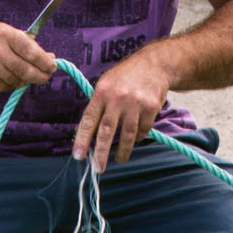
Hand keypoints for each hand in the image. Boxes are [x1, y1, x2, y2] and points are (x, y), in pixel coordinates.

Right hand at [0, 21, 57, 97]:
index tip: (53, 66)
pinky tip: (8, 75)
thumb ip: (26, 43)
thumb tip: (49, 57)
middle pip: (27, 71)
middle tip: (46, 76)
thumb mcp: (4, 31)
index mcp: (6, 35)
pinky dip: (12, 83)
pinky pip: (7, 87)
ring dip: (25, 80)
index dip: (45, 62)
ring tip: (25, 73)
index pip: (32, 52)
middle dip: (41, 76)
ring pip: (18, 81)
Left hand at [72, 47, 176, 169]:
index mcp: (102, 92)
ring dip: (123, 151)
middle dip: (101, 152)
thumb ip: (98, 106)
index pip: (89, 119)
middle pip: (107, 130)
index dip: (82, 139)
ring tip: (119, 159)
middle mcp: (118, 97)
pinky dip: (138, 137)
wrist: (154, 64)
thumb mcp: (106, 83)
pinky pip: (142, 130)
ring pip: (127, 134)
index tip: (78, 156)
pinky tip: (135, 138)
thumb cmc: (125, 77)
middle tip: (97, 168)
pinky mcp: (151, 108)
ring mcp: (135, 103)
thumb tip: (86, 135)